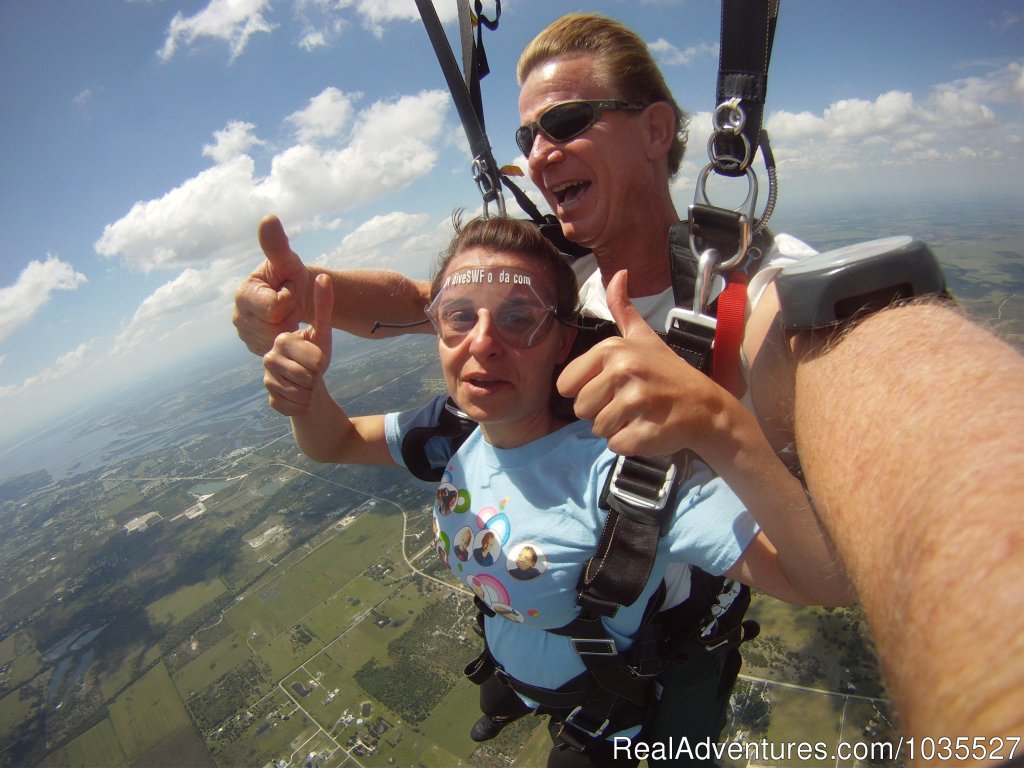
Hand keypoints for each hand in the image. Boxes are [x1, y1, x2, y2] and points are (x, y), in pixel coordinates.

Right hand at [233, 215, 314, 353]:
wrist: (296, 298)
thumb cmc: (291, 275)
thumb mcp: (288, 261)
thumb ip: (277, 244)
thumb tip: (268, 218)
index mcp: (243, 295)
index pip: (275, 307)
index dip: (289, 298)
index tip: (288, 289)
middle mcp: (239, 317)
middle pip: (276, 327)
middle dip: (290, 315)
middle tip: (291, 304)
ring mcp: (246, 336)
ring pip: (278, 341)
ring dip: (291, 328)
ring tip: (289, 315)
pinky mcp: (256, 349)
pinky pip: (280, 351)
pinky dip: (288, 340)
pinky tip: (287, 327)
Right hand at [263, 274, 333, 416]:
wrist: (310, 384)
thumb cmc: (316, 354)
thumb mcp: (323, 331)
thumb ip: (323, 305)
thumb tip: (324, 277)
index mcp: (281, 338)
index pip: (314, 358)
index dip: (321, 362)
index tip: (316, 358)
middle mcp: (269, 357)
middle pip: (307, 377)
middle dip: (316, 377)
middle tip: (311, 371)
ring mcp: (268, 379)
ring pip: (302, 393)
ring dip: (310, 391)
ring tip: (306, 382)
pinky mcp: (271, 399)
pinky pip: (295, 406)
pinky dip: (303, 405)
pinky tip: (300, 397)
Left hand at [557, 269, 726, 457]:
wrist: (707, 406)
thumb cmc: (668, 373)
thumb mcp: (644, 337)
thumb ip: (623, 308)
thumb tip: (618, 274)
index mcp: (613, 349)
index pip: (566, 385)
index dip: (586, 390)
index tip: (611, 386)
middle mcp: (621, 372)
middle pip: (580, 409)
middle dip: (601, 411)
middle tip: (630, 402)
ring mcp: (634, 403)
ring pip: (597, 429)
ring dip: (616, 427)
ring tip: (639, 414)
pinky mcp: (644, 433)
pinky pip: (616, 445)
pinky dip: (630, 442)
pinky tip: (647, 428)